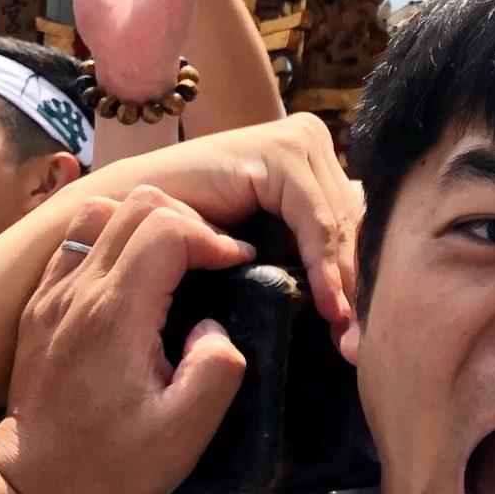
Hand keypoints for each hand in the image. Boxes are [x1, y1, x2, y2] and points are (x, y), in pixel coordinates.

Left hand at [0, 187, 250, 493]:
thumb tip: (213, 328)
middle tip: (214, 261)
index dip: (214, 239)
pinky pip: (77, 240)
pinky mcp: (41, 305)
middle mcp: (79, 291)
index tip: (237, 269)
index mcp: (116, 315)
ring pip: (101, 211)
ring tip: (176, 260)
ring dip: (148, 223)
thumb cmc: (109, 467)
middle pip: (136, 205)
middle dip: (189, 222)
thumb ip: (215, 370)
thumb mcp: (183, 435)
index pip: (168, 228)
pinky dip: (115, 240)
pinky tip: (136, 278)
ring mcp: (53, 294)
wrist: (26, 487)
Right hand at [92, 115, 363, 328]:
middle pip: (357, 224)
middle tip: (365, 352)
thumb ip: (315, 260)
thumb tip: (374, 302)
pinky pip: (316, 219)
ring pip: (343, 225)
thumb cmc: (188, 244)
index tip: (368, 347)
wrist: (120, 216)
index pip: (359, 227)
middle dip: (364, 291)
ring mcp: (298, 141)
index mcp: (317, 162)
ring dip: (349, 286)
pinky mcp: (278, 151)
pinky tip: (331, 308)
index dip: (370, 283)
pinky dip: (325, 265)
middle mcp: (313, 142)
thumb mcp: (269, 253)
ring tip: (351, 342)